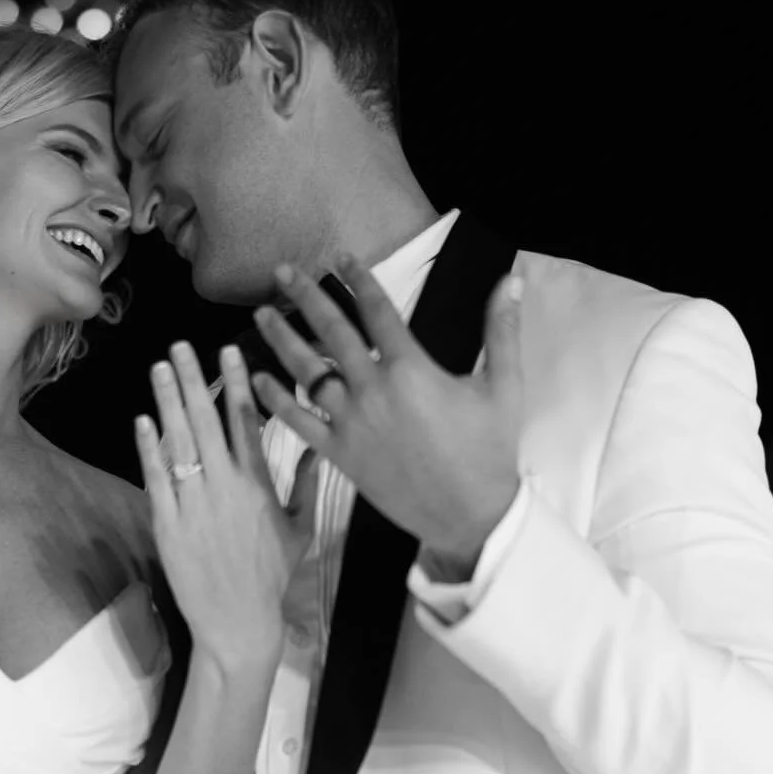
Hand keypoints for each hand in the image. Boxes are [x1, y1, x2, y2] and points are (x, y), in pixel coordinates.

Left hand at [135, 339, 318, 673]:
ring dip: (167, 402)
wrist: (238, 622)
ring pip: (179, 443)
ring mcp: (194, 505)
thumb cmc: (270, 577)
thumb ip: (303, 485)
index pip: (246, 422)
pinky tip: (142, 420)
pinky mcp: (168, 525)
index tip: (228, 352)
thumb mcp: (299, 530)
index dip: (236, 384)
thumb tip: (316, 448)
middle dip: (193, 380)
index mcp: (259, 486)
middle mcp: (226, 488)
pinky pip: (155, 479)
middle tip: (180, 346)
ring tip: (158, 368)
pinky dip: (148, 448)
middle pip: (207, 422)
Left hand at [250, 255, 523, 566]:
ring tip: (261, 314)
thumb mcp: (503, 387)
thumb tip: (511, 280)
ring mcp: (352, 422)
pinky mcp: (340, 454)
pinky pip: (299, 423)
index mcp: (410, 369)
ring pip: (307, 372)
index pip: (377, 311)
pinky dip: (277, 401)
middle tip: (282, 271)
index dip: (358, 279)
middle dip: (306, 297)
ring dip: (281, 340)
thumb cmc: (489, 451)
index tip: (341, 258)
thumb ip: (502, 330)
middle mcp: (373, 390)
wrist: (470, 515)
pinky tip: (260, 378)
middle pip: (332, 331)